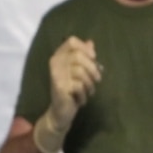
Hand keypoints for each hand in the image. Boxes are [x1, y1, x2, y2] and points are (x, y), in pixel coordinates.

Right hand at [32, 36, 100, 152]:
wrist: (61, 111)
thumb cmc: (71, 90)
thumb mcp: (79, 72)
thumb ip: (84, 57)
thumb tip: (91, 42)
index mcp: (59, 56)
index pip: (71, 41)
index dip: (85, 48)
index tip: (94, 58)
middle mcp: (55, 62)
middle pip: (78, 56)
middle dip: (92, 68)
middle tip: (97, 79)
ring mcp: (56, 74)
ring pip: (80, 71)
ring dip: (90, 84)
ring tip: (89, 92)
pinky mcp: (59, 87)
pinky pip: (79, 85)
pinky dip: (84, 94)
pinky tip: (81, 100)